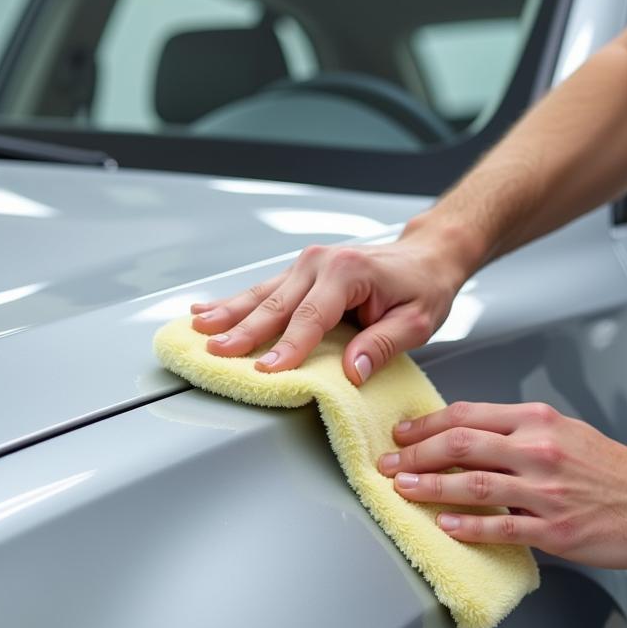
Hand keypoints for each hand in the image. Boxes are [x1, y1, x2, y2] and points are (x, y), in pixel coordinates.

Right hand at [190, 220, 473, 384]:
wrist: (428, 255)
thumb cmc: (424, 287)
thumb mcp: (416, 322)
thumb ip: (381, 346)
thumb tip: (350, 371)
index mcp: (348, 273)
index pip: (311, 318)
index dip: (288, 348)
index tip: (266, 371)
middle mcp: (322, 263)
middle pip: (275, 304)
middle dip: (242, 330)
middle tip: (215, 351)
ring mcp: (308, 264)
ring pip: (261, 294)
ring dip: (228, 313)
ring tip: (197, 328)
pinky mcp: (301, 271)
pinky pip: (264, 290)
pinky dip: (236, 302)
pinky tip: (208, 309)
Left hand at [378, 401, 626, 568]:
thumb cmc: (613, 470)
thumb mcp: (564, 432)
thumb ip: (518, 433)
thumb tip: (468, 440)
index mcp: (538, 421)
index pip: (468, 415)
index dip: (426, 425)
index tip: (401, 433)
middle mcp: (538, 450)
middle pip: (462, 443)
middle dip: (416, 453)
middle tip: (388, 463)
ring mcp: (546, 490)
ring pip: (474, 483)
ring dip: (430, 486)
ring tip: (401, 489)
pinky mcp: (555, 528)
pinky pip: (501, 526)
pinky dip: (468, 525)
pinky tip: (444, 524)